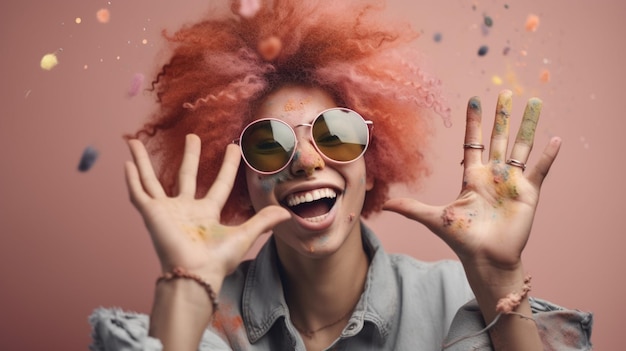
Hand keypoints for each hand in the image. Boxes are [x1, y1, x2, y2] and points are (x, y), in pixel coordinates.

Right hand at [125, 134, 289, 282]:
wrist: (194, 274)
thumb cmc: (217, 260)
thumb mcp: (244, 236)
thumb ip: (263, 221)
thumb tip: (286, 212)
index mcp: (207, 213)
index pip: (219, 184)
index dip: (227, 166)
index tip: (233, 148)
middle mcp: (185, 210)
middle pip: (186, 176)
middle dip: (189, 156)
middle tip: (192, 136)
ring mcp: (166, 211)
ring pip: (152, 180)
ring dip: (144, 161)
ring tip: (136, 140)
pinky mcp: (151, 214)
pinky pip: (139, 193)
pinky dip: (132, 179)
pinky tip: (127, 162)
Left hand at [383, 90, 560, 270]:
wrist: (485, 259)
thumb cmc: (462, 239)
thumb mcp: (435, 218)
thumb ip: (412, 208)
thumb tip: (384, 205)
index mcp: (472, 177)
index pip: (472, 142)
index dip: (473, 122)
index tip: (474, 100)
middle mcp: (492, 175)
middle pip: (498, 138)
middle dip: (502, 116)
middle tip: (507, 92)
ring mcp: (511, 183)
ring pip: (520, 148)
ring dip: (527, 126)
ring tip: (535, 103)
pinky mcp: (528, 194)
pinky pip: (539, 171)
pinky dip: (547, 156)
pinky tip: (555, 139)